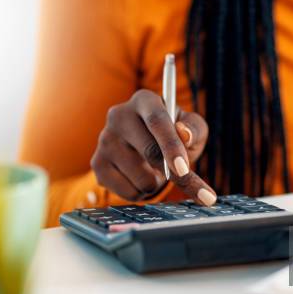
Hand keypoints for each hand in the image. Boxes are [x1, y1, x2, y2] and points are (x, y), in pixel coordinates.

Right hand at [91, 89, 216, 205]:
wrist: (148, 148)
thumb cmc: (176, 134)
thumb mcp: (193, 128)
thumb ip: (195, 129)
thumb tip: (185, 134)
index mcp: (145, 100)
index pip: (157, 121)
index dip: (171, 146)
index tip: (184, 169)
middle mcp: (119, 115)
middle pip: (150, 152)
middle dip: (174, 174)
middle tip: (186, 179)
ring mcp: (104, 140)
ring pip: (142, 178)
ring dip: (157, 183)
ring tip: (154, 170)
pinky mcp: (97, 164)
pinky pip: (128, 192)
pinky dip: (142, 193)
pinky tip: (139, 178)